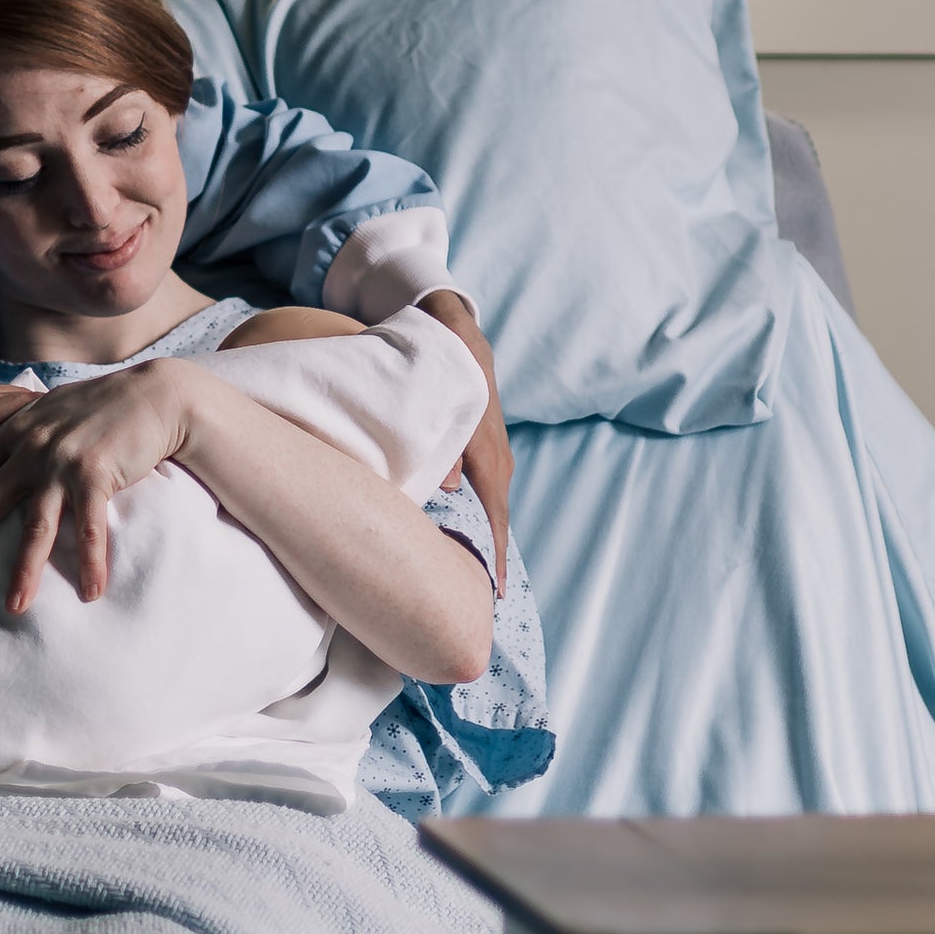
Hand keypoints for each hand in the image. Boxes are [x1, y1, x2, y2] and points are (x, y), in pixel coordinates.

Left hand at [0, 359, 214, 611]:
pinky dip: (90, 562)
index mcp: (13, 433)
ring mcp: (61, 460)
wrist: (153, 394)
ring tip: (15, 607)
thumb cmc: (104, 404)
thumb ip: (23, 431)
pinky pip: (89, 528)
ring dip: (24, 571)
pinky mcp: (96, 473)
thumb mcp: (50, 410)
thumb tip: (3, 450)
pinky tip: (91, 591)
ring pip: (35, 526)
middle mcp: (29, 447)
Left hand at [417, 290, 512, 585]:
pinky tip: (468, 542)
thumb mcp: (438, 392)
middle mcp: (496, 457)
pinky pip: (485, 494)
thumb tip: (447, 485)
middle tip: (482, 607)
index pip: (494, 513)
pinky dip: (480, 520)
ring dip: (486, 542)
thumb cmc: (438, 360)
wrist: (452, 326)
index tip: (496, 593)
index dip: (495, 554)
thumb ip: (440, 438)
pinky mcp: (485, 451)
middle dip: (491, 560)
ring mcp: (494, 454)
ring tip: (476, 585)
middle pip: (495, 518)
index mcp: (485, 450)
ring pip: (491, 507)